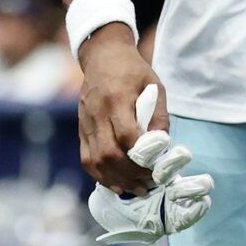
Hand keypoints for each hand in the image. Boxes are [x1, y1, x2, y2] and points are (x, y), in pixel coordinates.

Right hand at [86, 83, 213, 244]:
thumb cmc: (133, 71)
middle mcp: (97, 113)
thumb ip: (159, 116)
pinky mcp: (81, 129)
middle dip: (129, 174)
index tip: (156, 168)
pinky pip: (86, 158)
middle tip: (148, 184)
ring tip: (136, 188)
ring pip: (94, 160)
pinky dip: (101, 175)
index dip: (140, 157)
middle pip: (108, 153)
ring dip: (115, 179)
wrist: (103, 57)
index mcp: (116, 99)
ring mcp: (86, 123)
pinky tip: (117, 183)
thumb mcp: (155, 85)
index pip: (125, 136)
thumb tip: (164, 147)